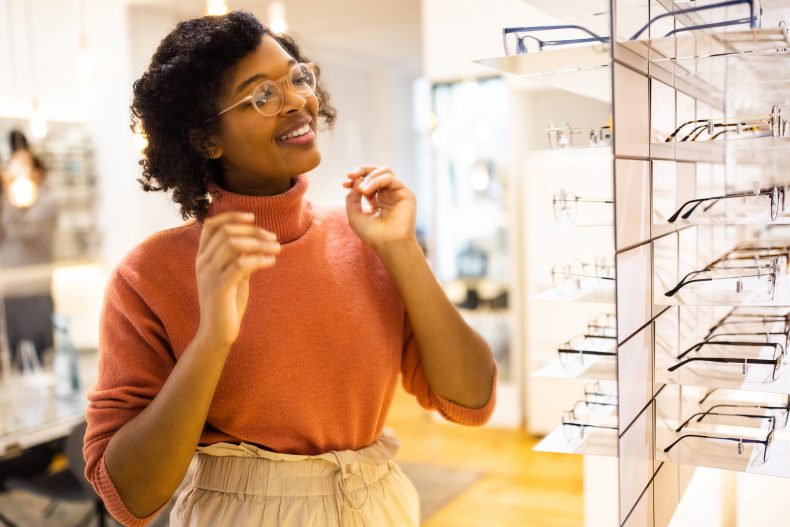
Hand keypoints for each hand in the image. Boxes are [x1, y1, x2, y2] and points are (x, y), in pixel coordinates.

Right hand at [194, 212, 280, 348]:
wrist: (217, 333)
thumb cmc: (228, 303)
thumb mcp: (233, 276)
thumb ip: (239, 258)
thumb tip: (257, 243)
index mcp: (203, 257)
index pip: (211, 226)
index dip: (231, 216)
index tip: (252, 217)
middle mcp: (202, 263)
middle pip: (227, 232)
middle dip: (253, 231)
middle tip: (274, 237)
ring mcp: (209, 276)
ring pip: (233, 245)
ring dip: (260, 243)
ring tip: (277, 248)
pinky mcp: (220, 289)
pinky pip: (241, 265)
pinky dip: (259, 259)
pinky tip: (272, 261)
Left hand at [343, 166, 416, 252]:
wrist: (388, 245)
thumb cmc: (372, 234)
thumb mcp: (354, 214)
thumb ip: (352, 197)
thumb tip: (356, 180)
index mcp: (378, 200)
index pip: (368, 181)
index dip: (356, 178)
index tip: (345, 184)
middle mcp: (389, 194)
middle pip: (377, 171)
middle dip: (362, 170)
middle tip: (350, 175)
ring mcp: (398, 193)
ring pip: (385, 171)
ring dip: (369, 176)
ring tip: (362, 190)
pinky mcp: (406, 194)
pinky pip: (391, 178)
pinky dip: (376, 180)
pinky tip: (367, 190)